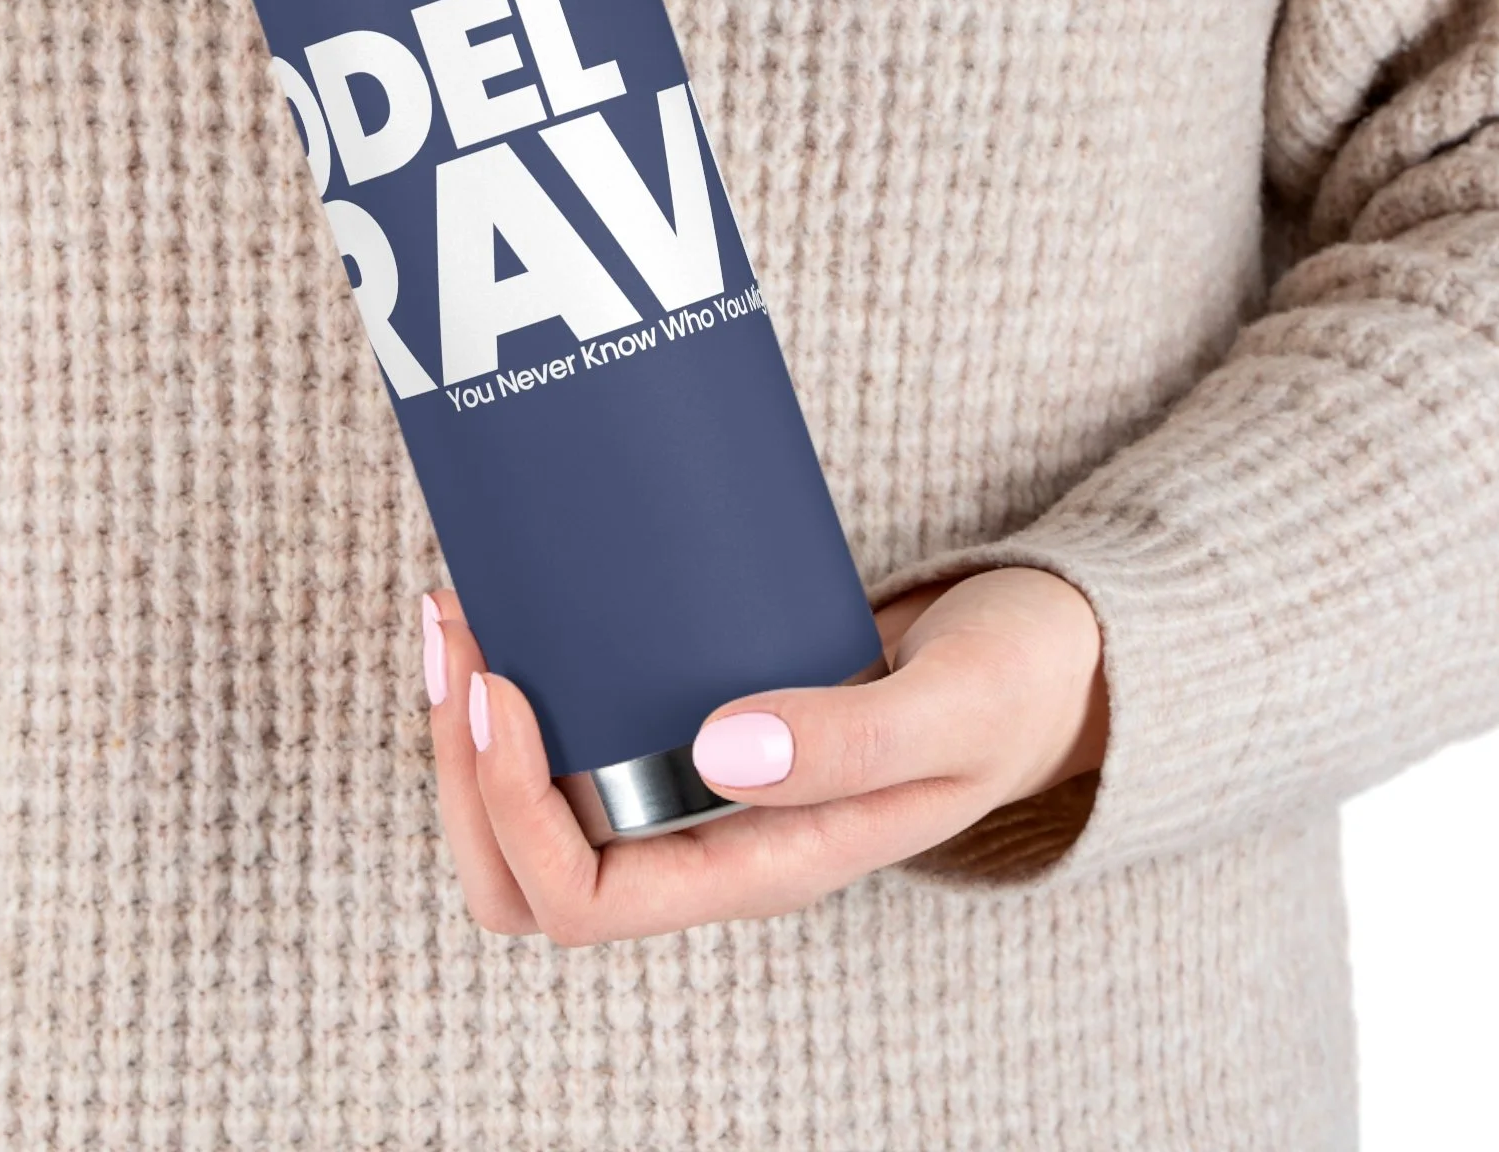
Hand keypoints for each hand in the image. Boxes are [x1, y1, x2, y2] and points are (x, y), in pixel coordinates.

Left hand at [420, 566, 1108, 944]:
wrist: (1041, 658)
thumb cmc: (1012, 690)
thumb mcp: (957, 708)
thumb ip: (854, 741)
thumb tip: (717, 752)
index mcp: (764, 866)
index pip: (588, 898)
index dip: (513, 808)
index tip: (504, 684)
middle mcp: (710, 843)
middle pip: (527, 875)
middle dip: (461, 770)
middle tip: (457, 634)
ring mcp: (694, 788)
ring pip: (529, 811)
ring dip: (469, 727)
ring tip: (458, 610)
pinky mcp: (688, 723)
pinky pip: (572, 737)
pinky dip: (521, 680)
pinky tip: (513, 600)